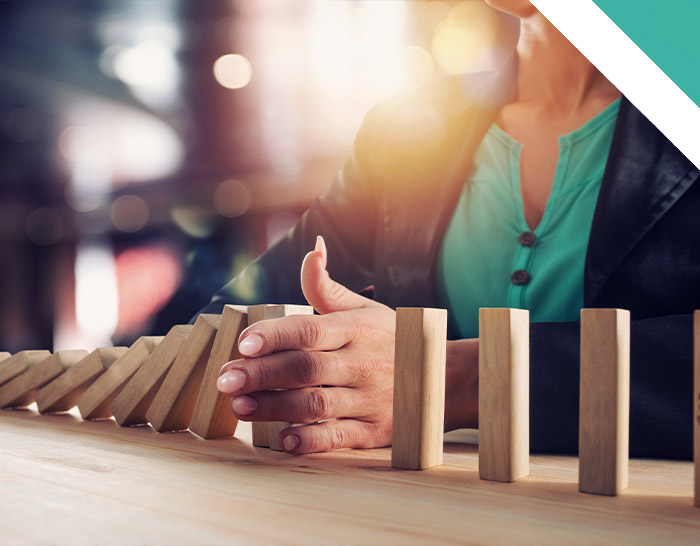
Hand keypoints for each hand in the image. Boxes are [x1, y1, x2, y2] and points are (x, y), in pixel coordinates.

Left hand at [216, 236, 396, 453]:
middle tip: (224, 379)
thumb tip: (312, 247)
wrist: (443, 378)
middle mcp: (363, 364)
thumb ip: (327, 286)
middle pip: (305, 369)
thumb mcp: (365, 309)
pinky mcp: (374, 431)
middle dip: (261, 374)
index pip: (310, 330)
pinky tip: (282, 440)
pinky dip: (310, 440)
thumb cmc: (392, 339)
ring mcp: (370, 399)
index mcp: (356, 330)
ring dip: (274, 407)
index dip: (275, 336)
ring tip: (239, 406)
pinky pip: (339, 437)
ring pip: (316, 404)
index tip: (243, 343)